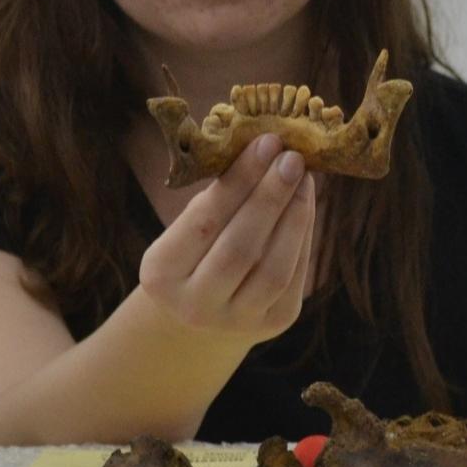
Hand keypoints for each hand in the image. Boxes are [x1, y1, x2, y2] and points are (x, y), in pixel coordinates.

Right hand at [138, 132, 314, 344]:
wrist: (200, 321)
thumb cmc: (193, 257)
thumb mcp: (184, 233)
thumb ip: (217, 200)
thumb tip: (265, 150)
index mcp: (162, 274)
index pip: (204, 222)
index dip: (239, 181)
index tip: (266, 143)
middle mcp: (195, 305)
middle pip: (241, 247)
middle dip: (270, 196)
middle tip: (291, 156)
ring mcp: (237, 320)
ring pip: (274, 267)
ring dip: (294, 216)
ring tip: (303, 177)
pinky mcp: (275, 323)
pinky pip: (295, 276)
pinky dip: (304, 235)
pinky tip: (305, 203)